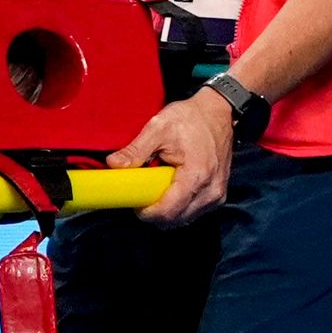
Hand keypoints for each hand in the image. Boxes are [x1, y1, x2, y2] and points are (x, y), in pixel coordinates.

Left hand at [113, 88, 234, 225]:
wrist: (218, 112)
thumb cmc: (191, 118)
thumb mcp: (158, 128)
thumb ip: (136, 150)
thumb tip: (113, 164)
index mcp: (196, 176)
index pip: (167, 211)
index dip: (147, 212)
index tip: (135, 203)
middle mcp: (211, 191)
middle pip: (175, 220)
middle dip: (155, 213)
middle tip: (142, 196)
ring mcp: (217, 195)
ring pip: (184, 219)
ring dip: (166, 212)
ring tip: (157, 190)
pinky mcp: (218, 195)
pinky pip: (193, 212)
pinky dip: (179, 208)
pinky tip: (171, 190)